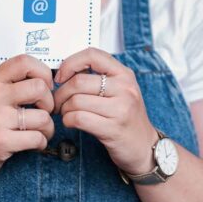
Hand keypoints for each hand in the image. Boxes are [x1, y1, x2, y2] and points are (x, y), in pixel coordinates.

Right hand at [0, 55, 55, 180]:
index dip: (43, 72)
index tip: (46, 86)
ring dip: (48, 127)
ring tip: (41, 131)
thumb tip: (49, 78)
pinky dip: (42, 142)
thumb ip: (13, 83)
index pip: (24, 62)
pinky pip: (37, 138)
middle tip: (44, 111)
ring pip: (43, 116)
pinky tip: (35, 143)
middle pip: (39, 87)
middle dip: (50, 102)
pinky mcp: (1, 141)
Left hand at [54, 48, 157, 174]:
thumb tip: (65, 72)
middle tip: (58, 101)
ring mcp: (121, 108)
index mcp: (124, 74)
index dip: (70, 63)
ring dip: (63, 108)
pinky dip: (68, 120)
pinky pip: (79, 118)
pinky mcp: (113, 128)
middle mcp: (125, 88)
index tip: (61, 76)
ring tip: (66, 113)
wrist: (144, 146)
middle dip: (61, 92)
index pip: (92, 55)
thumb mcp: (121, 90)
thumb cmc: (127, 117)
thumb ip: (100, 78)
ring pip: (76, 101)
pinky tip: (71, 122)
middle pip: (78, 81)